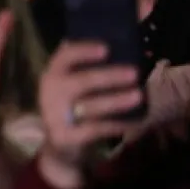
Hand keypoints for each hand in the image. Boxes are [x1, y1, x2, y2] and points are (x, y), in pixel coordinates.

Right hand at [35, 41, 142, 187]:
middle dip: (109, 77)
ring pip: (90, 106)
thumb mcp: (71, 85)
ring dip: (116, 101)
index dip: (84, 51)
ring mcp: (55, 115)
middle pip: (81, 82)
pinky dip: (116, 125)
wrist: (59, 145)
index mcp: (52, 75)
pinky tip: (133, 122)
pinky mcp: (65, 136)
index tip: (106, 49)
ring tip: (138, 96)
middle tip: (135, 73)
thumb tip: (114, 43)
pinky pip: (95, 129)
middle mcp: (50, 93)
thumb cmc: (72, 107)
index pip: (64, 57)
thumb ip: (85, 68)